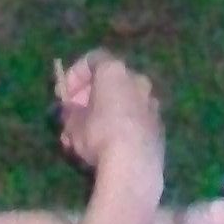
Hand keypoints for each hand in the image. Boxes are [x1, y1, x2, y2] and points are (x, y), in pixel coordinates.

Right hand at [51, 50, 164, 188]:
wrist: (134, 164)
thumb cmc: (98, 134)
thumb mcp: (72, 123)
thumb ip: (70, 112)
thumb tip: (70, 112)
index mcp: (115, 71)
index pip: (93, 59)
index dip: (74, 75)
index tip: (64, 95)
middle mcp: (138, 80)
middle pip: (110, 81)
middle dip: (89, 97)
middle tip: (74, 116)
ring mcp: (152, 103)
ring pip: (123, 102)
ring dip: (105, 113)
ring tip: (87, 137)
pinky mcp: (159, 126)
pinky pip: (136, 119)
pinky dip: (122, 125)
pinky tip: (109, 145)